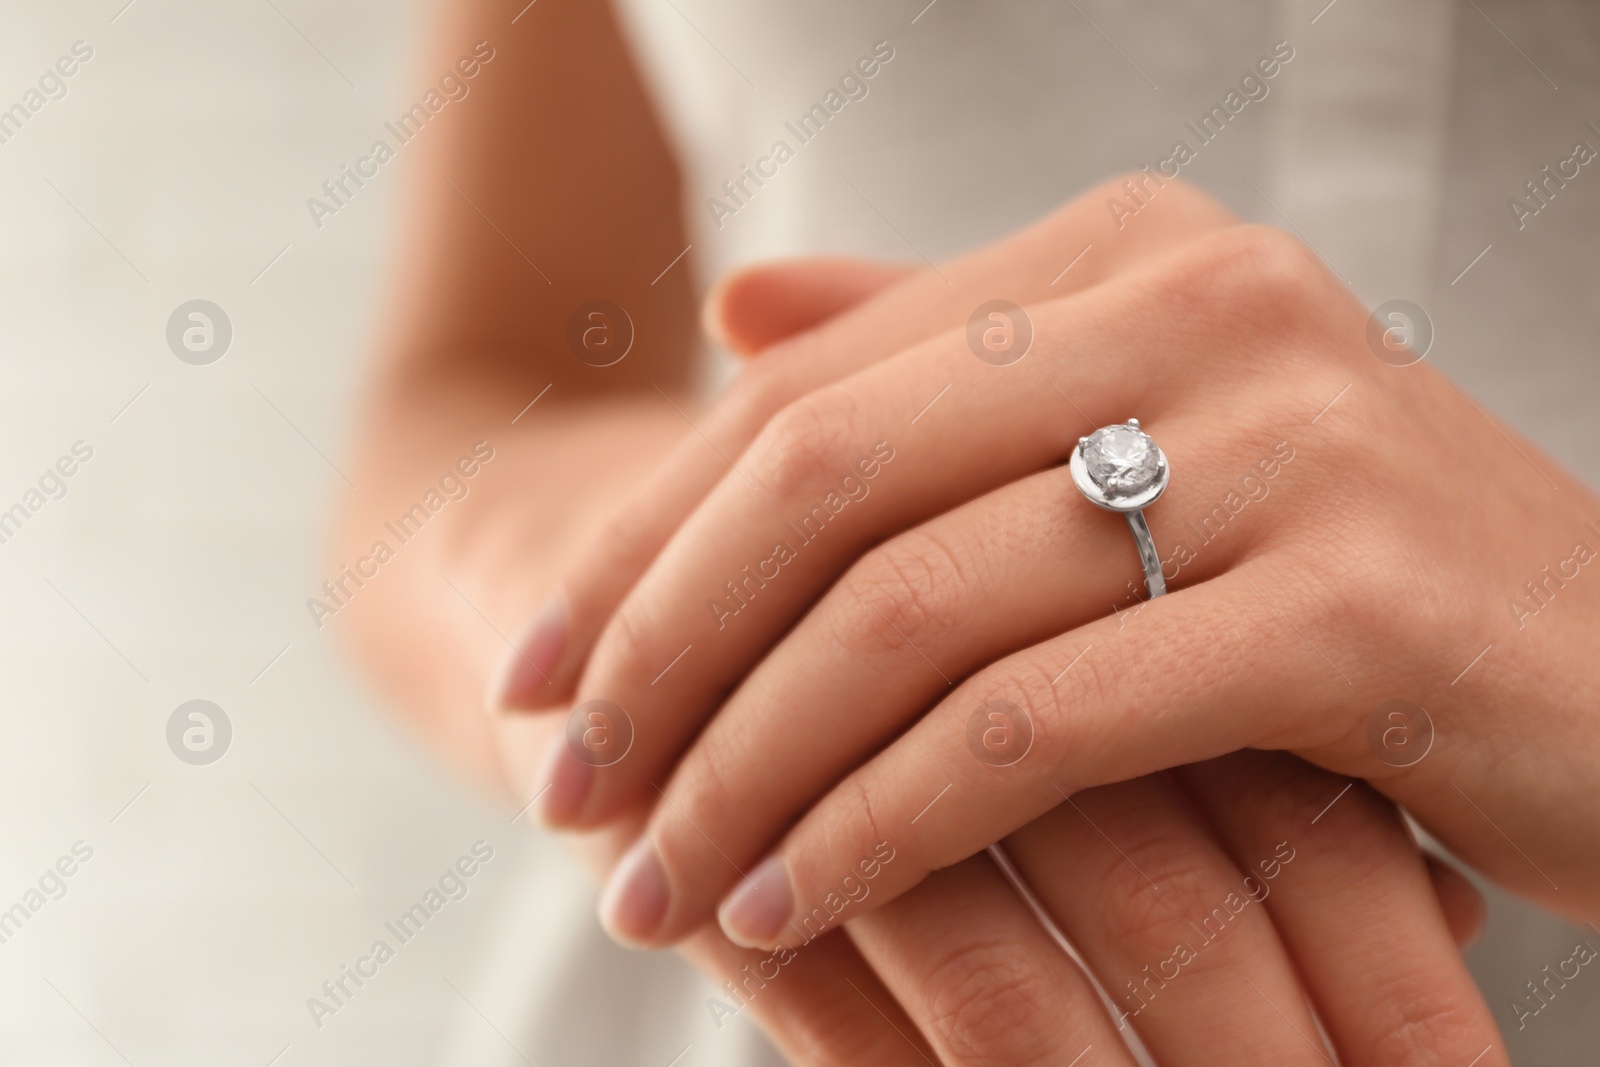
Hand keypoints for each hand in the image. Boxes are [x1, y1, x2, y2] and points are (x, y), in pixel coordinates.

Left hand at [503, 176, 1599, 950]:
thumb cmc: (1352, 582)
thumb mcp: (1144, 445)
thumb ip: (943, 358)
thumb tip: (734, 311)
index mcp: (1126, 257)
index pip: (807, 394)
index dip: (644, 537)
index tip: (539, 668)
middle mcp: (1202, 307)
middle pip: (828, 483)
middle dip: (660, 649)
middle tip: (561, 784)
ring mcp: (1283, 445)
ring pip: (911, 610)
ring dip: (748, 763)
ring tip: (650, 880)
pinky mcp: (1346, 610)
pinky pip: (1037, 726)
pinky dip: (886, 824)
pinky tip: (793, 905)